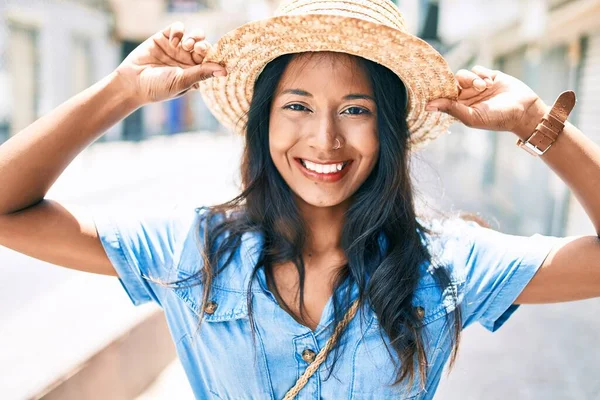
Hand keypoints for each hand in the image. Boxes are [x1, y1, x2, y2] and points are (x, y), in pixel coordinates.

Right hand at [114, 22, 226, 105]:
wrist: (132, 82)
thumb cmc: (158, 87)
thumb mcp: (182, 81)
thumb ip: (202, 73)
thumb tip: (224, 70)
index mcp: (196, 74)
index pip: (212, 62)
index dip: (215, 57)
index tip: (215, 56)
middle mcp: (188, 61)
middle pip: (205, 47)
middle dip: (204, 46)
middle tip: (198, 49)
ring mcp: (177, 49)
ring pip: (195, 36)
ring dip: (195, 37)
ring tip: (187, 45)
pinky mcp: (165, 38)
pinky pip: (178, 28)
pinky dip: (178, 31)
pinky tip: (174, 41)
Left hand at [426, 66, 548, 139]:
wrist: (524, 110)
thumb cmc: (497, 119)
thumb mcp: (472, 117)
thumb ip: (451, 109)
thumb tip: (428, 106)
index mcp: (458, 108)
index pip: (442, 96)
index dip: (439, 91)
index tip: (436, 86)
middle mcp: (465, 97)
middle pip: (451, 82)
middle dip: (460, 83)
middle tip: (472, 88)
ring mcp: (476, 86)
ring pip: (463, 74)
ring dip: (472, 79)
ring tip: (484, 87)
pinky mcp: (488, 76)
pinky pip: (476, 68)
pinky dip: (482, 74)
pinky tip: (491, 83)